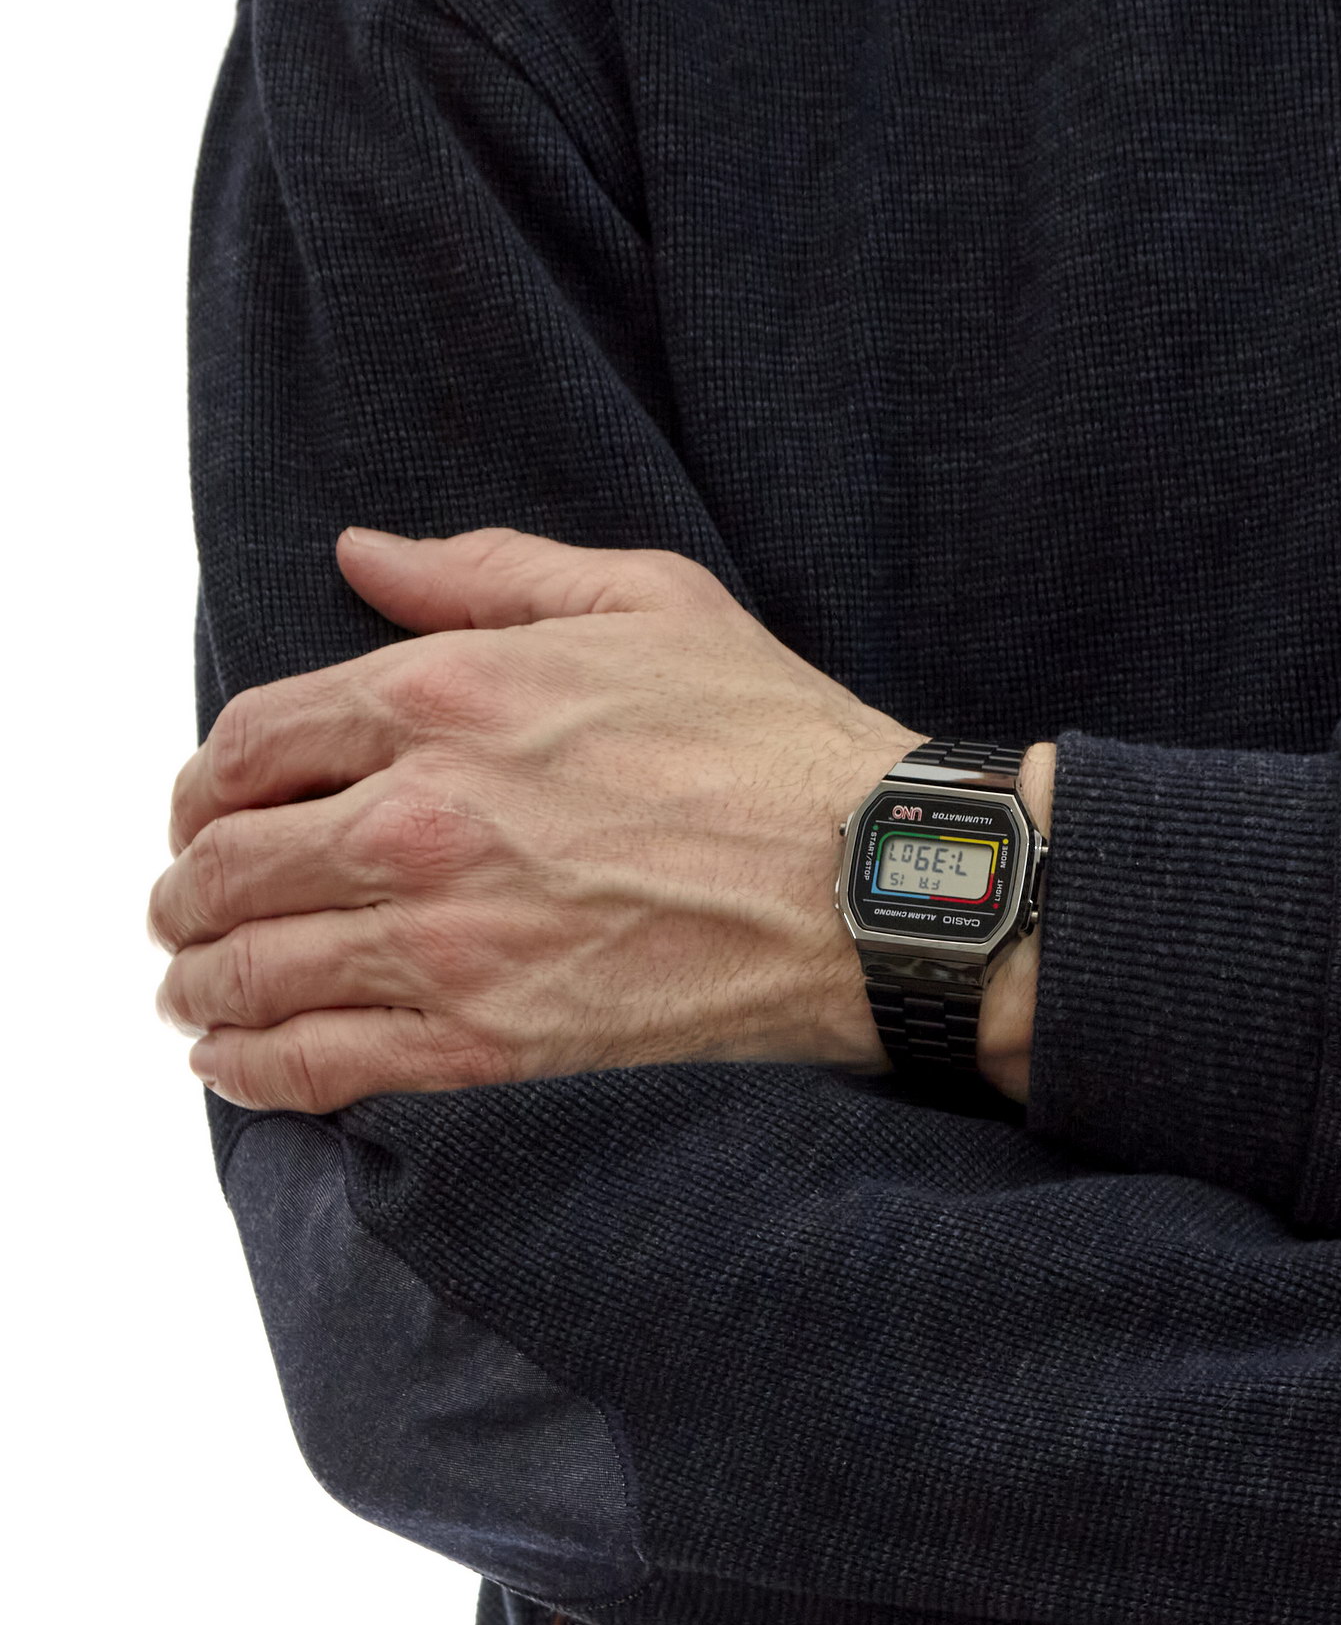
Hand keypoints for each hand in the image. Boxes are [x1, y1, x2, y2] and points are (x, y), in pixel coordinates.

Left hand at [149, 526, 927, 1111]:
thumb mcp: (643, 599)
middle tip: (184, 909)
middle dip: (184, 889)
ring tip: (191, 991)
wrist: (873, 883)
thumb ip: (483, 568)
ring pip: (253, 969)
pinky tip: (232, 1065)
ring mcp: (449, 939)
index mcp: (446, 696)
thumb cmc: (774, 738)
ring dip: (198, 982)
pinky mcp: (490, 1042)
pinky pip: (320, 1067)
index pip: (250, 740)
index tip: (206, 810)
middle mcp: (421, 818)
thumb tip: (360, 555)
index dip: (204, 782)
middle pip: (226, 862)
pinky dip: (252, 1070)